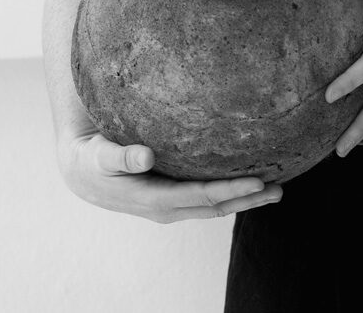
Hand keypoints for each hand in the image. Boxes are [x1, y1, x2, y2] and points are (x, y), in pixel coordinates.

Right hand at [58, 124, 282, 223]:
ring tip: (276, 189)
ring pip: (215, 206)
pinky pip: (207, 197)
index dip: (230, 189)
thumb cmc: (92, 159)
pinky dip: (231, 192)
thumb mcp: (100, 156)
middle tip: (280, 188)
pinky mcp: (175, 195)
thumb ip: (121, 156)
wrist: (82, 172)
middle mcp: (168, 207)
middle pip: (216, 206)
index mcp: (154, 199)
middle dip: (248, 199)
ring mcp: (173, 204)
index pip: (201, 196)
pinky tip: (250, 182)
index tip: (257, 180)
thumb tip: (145, 155)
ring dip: (245, 199)